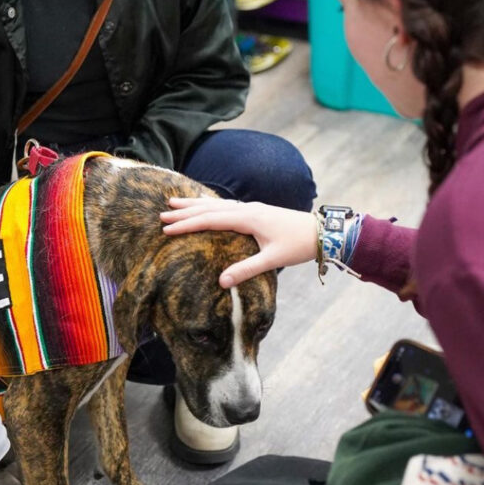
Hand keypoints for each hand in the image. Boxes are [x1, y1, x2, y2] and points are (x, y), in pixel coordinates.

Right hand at [160, 197, 317, 286]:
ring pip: (217, 204)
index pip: (210, 220)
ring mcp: (252, 208)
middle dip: (185, 211)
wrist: (321, 232)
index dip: (187, 225)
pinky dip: (210, 205)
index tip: (166, 229)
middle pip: (210, 208)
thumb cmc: (298, 245)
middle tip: (162, 213)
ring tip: (174, 203)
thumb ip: (247, 269)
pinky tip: (205, 206)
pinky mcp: (257, 212)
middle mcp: (248, 209)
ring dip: (195, 205)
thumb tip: (221, 281)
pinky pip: (226, 206)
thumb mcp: (273, 260)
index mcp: (249, 218)